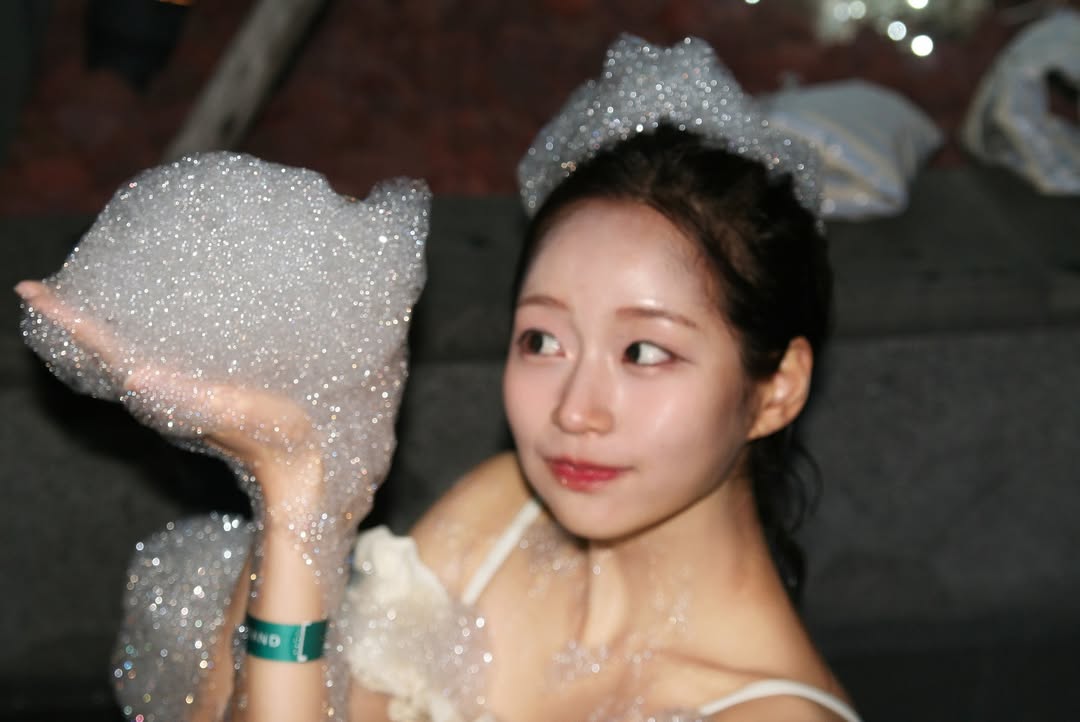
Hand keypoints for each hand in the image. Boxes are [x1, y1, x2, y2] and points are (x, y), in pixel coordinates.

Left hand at [16, 280, 322, 509]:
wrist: (300, 469)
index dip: (68, 318)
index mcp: (164, 391)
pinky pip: (148, 362)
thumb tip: (135, 374)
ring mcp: (176, 397)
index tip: (30, 289)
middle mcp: (160, 393)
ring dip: (97, 330)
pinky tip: (141, 332)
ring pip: (122, 359)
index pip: (104, 349)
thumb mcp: (238, 412)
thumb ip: (188, 396)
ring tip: (80, 302)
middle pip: (102, 353)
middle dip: (72, 320)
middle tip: (42, 289)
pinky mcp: (195, 398)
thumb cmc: (277, 437)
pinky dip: (129, 342)